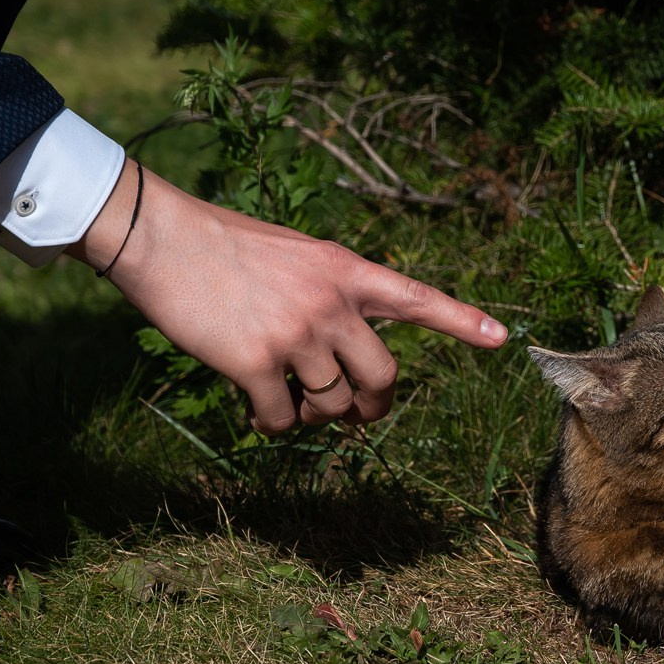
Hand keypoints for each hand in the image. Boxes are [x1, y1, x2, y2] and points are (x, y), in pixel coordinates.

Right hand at [71, 161, 508, 432]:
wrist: (161, 238)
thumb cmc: (225, 246)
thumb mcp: (297, 256)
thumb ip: (331, 295)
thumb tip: (343, 359)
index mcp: (346, 270)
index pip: (417, 298)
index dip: (462, 321)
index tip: (502, 339)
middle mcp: (332, 303)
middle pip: (383, 378)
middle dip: (371, 406)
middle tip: (353, 414)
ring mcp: (297, 334)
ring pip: (331, 404)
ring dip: (311, 415)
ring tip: (285, 399)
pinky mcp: (255, 362)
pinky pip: (282, 419)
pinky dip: (272, 425)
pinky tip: (254, 409)